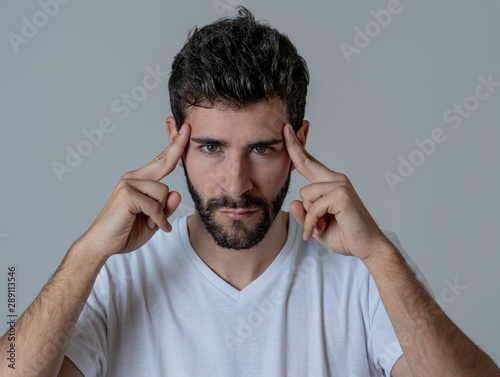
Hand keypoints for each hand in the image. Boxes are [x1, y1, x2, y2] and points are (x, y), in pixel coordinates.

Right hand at [79, 124, 190, 258]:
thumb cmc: (126, 231)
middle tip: (188, 127)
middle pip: (164, 162)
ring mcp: (128, 184)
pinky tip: (151, 226)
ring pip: (164, 192)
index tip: (186, 129)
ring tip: (148, 221)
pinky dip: (158, 220)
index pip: (162, 161)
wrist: (102, 244)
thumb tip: (177, 193)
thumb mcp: (154, 220)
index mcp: (139, 181)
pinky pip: (155, 206)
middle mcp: (133, 178)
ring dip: (160, 212)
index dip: (175, 145)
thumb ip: (166, 207)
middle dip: (178, 145)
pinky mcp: (127, 195)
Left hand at [283, 123, 387, 260]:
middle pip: (305, 163)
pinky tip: (316, 232)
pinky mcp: (341, 195)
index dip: (297, 146)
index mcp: (331, 183)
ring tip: (319, 227)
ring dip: (308, 216)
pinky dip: (312, 223)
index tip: (287, 129)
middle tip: (285, 128)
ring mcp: (340, 185)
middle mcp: (336, 180)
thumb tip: (293, 202)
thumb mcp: (316, 226)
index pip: (309, 162)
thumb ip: (304, 215)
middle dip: (293, 147)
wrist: (368, 247)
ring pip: (305, 195)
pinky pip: (313, 207)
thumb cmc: (345, 235)